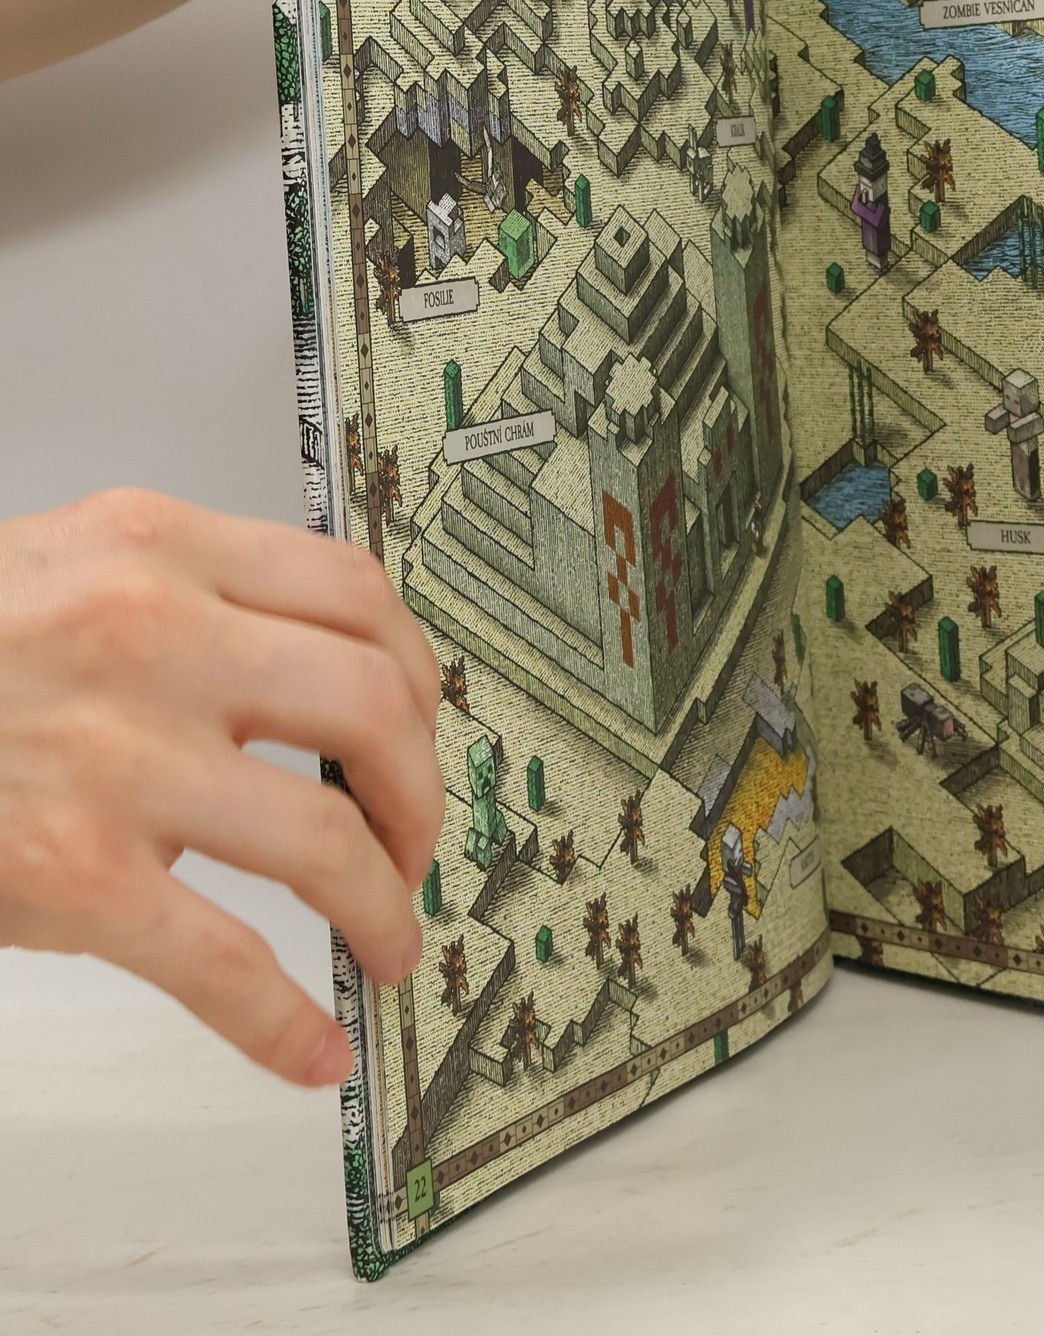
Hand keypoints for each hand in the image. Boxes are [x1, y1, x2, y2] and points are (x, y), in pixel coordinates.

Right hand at [0, 490, 444, 1084]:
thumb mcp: (60, 566)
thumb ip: (186, 595)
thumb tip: (307, 667)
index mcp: (158, 551)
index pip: (355, 595)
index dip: (419, 671)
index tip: (427, 721)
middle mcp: (153, 639)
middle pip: (374, 707)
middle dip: (422, 790)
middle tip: (416, 838)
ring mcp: (116, 758)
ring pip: (327, 838)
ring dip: (385, 904)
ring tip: (388, 937)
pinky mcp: (69, 874)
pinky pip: (221, 962)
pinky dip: (282, 1019)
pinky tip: (313, 1047)